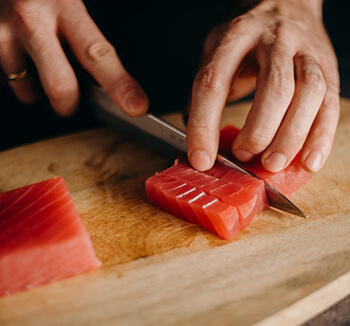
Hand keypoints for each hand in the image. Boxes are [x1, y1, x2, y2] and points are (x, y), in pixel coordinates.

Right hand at [0, 0, 147, 115]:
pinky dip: (17, 75)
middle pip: (61, 87)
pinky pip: (6, 78)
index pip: (98, 55)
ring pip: (27, 90)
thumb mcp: (69, 2)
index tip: (136, 105)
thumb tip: (108, 79)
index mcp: (65, 6)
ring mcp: (2, 33)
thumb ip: (85, 36)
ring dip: (37, 87)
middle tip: (72, 99)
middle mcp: (31, 20)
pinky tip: (20, 55)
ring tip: (39, 64)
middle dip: (69, 104)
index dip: (119, 84)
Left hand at [186, 0, 339, 172]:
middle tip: (244, 156)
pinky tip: (307, 161)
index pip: (215, 82)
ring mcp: (306, 52)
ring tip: (272, 164)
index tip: (201, 159)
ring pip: (308, 94)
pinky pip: (330, 104)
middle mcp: (274, 40)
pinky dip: (321, 137)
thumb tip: (197, 140)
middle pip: (274, 87)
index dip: (205, 124)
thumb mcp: (216, 52)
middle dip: (259, 131)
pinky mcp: (328, 67)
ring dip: (291, 136)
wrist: (285, 3)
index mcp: (235, 36)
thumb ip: (205, 92)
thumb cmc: (245, 38)